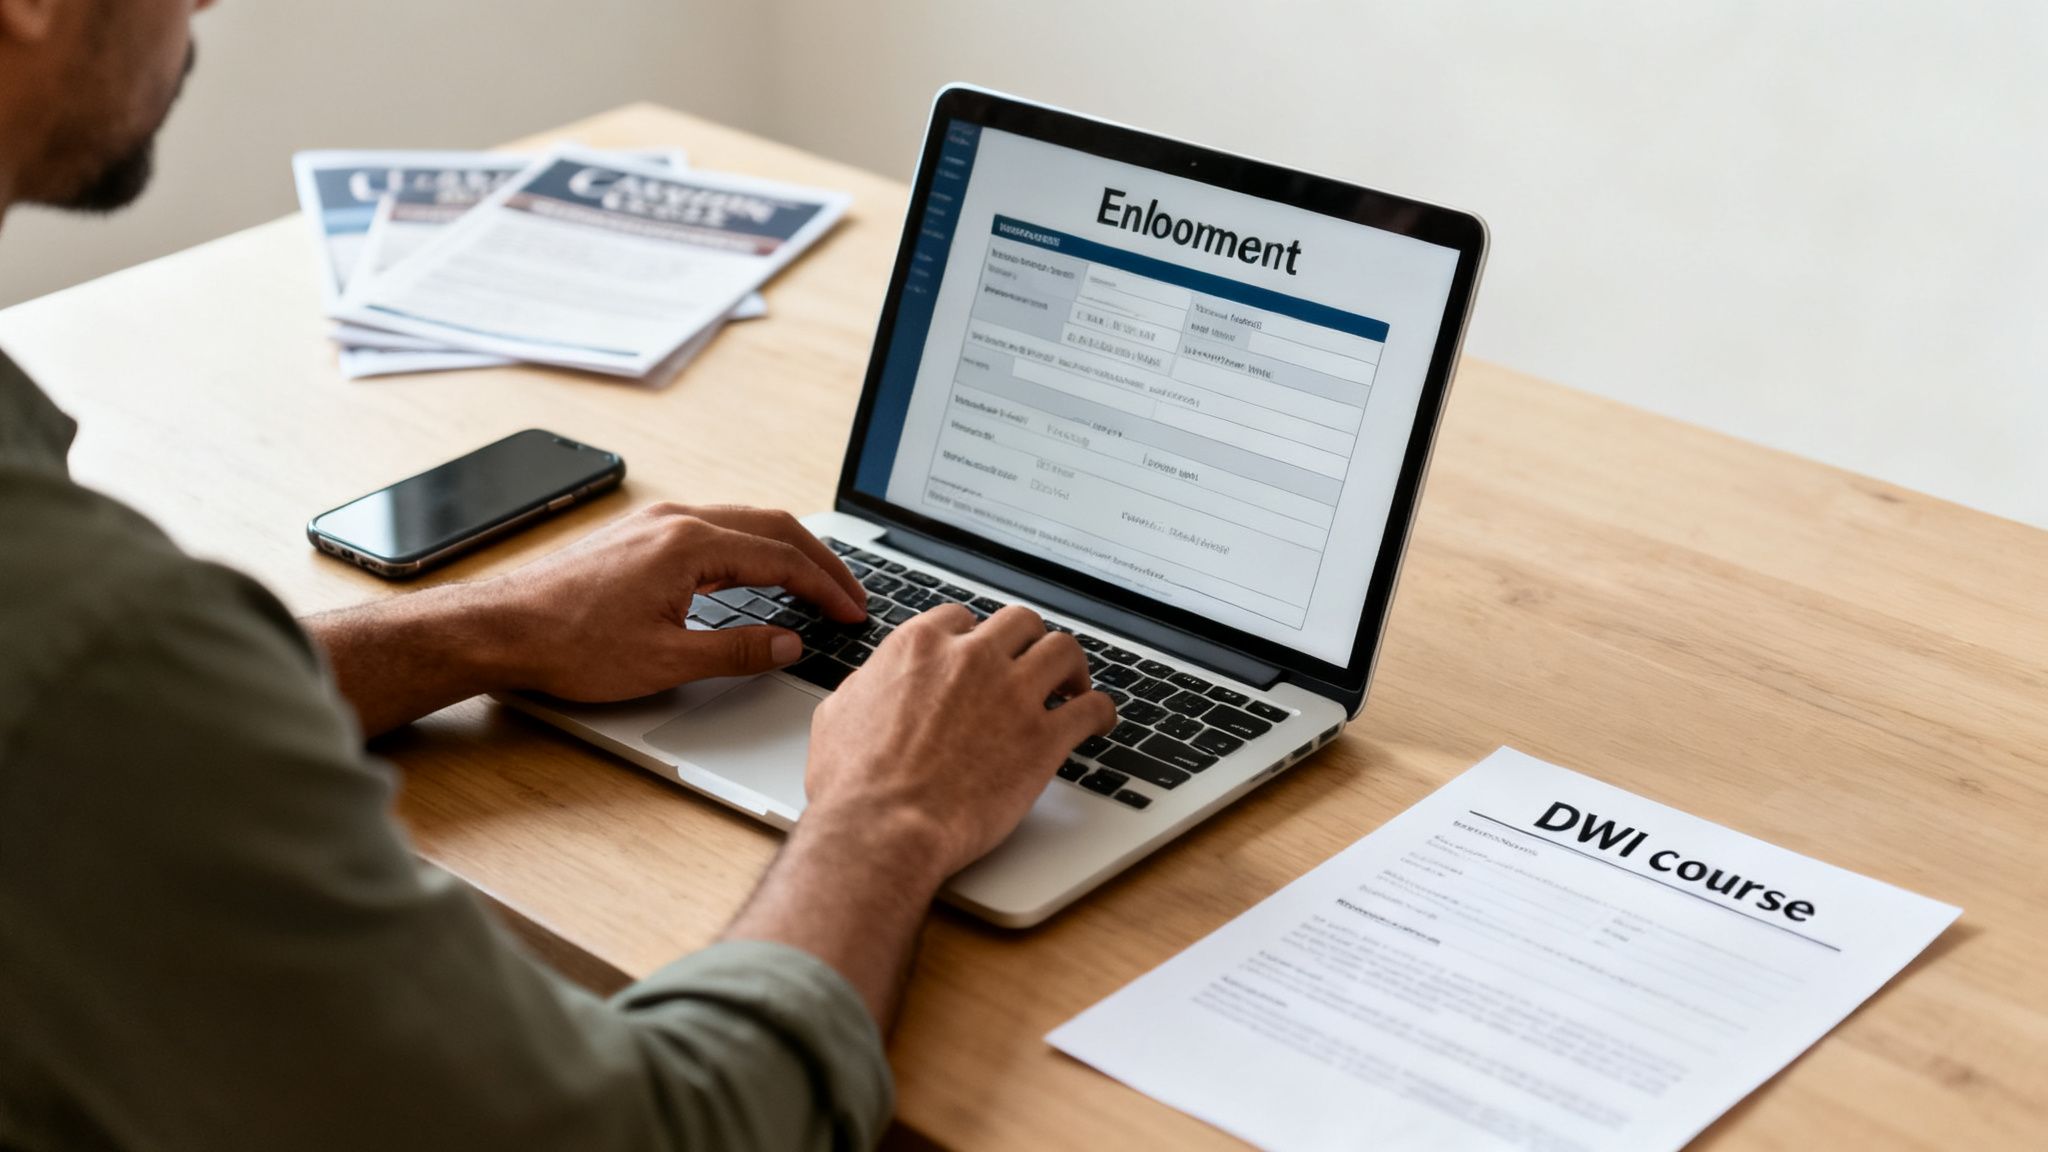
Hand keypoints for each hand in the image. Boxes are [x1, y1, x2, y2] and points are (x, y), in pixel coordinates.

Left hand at [488, 503, 866, 700]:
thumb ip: (738, 650)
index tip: (851, 612)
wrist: (499, 628)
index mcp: (690, 544)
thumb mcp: (666, 661)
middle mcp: (675, 520)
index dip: (826, 588)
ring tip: (813, 585)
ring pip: (742, 523)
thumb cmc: (569, 645)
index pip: (782, 558)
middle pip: (771, 526)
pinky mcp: (638, 535)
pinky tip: (754, 575)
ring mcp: (654, 523)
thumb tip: (789, 644)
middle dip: (818, 560)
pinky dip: (750, 549)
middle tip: (849, 595)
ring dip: (784, 551)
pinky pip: (713, 529)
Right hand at [801, 604, 1117, 881]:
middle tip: (1033, 664)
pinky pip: (1091, 708)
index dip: (976, 637)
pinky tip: (1099, 721)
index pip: (962, 618)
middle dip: (1029, 641)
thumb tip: (871, 685)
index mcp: (920, 647)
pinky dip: (1100, 711)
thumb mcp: (838, 716)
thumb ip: (865, 687)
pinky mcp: (1044, 738)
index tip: (983, 654)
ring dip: (1072, 666)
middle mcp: (971, 659)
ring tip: (1073, 685)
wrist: (883, 828)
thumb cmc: (854, 785)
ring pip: (1063, 650)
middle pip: (1021, 622)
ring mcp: (1013, 694)